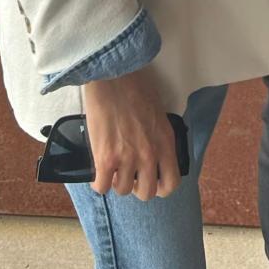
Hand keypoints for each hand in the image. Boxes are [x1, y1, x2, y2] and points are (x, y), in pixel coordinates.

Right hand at [83, 68, 181, 200]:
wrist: (113, 76)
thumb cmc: (135, 88)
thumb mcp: (158, 115)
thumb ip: (158, 139)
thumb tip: (151, 156)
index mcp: (165, 143)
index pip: (171, 183)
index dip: (160, 187)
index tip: (150, 179)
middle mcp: (149, 154)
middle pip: (146, 193)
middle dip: (137, 186)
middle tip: (129, 174)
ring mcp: (127, 158)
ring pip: (123, 190)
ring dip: (117, 181)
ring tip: (112, 168)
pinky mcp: (105, 158)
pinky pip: (102, 187)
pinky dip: (98, 183)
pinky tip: (98, 172)